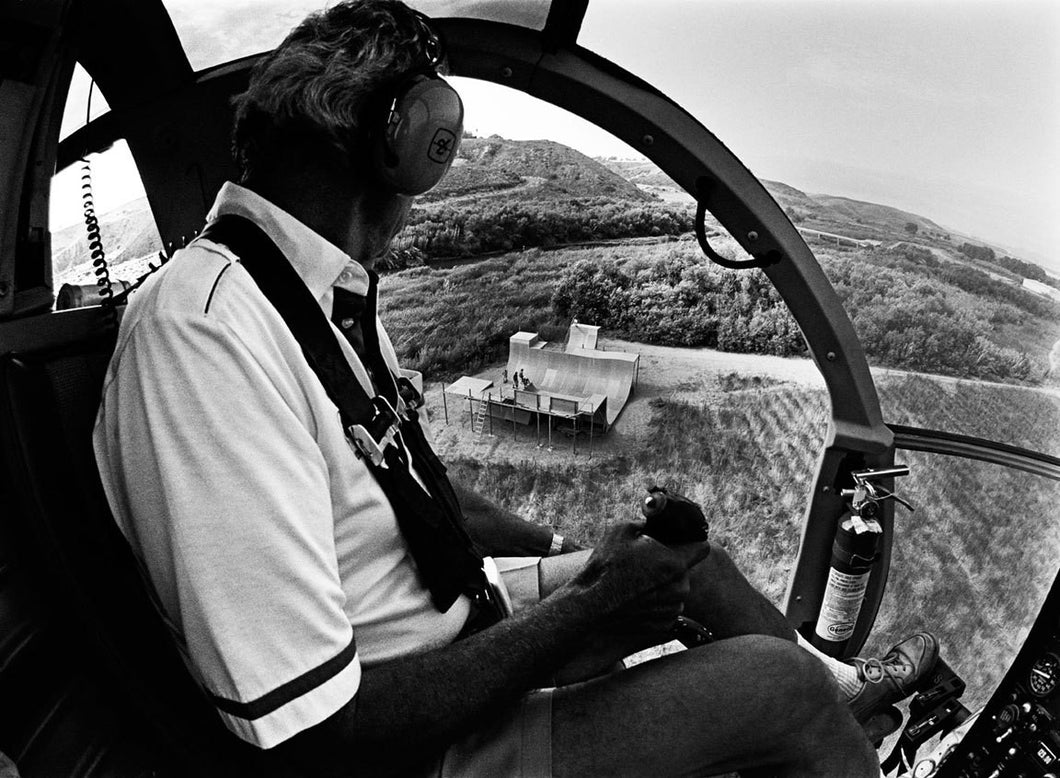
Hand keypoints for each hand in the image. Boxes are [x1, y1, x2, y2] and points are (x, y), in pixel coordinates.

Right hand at [571, 521, 709, 634]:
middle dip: (670, 562)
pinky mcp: (664, 624)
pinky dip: (656, 601)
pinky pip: (668, 607)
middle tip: (645, 561)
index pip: (702, 547)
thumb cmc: (605, 567)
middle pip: (685, 568)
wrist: (589, 605)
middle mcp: (679, 587)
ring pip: (677, 589)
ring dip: (664, 584)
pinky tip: (636, 597)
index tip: (678, 541)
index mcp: (674, 562)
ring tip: (638, 580)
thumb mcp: (622, 529)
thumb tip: (653, 523)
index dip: (690, 541)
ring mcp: (672, 608)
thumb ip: (645, 522)